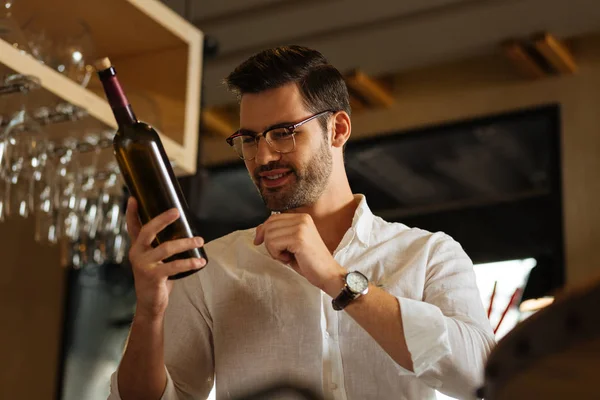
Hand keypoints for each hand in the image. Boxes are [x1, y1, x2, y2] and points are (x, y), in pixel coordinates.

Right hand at [126, 197, 206, 318]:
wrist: (150, 304)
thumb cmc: (156, 278)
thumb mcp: (156, 260)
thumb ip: (161, 246)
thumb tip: (185, 230)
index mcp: (138, 247)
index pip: (132, 226)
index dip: (132, 212)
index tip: (133, 197)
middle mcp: (137, 253)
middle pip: (147, 231)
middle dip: (162, 219)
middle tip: (176, 211)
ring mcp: (144, 265)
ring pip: (166, 248)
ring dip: (186, 243)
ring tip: (200, 241)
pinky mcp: (153, 276)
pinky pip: (174, 266)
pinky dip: (189, 263)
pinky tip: (201, 261)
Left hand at [254, 213, 345, 292]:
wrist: (327, 274)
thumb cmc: (310, 262)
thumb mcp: (292, 243)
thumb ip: (279, 233)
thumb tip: (259, 230)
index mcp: (302, 217)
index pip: (273, 218)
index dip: (263, 230)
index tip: (259, 241)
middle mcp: (302, 219)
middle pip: (269, 225)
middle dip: (268, 242)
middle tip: (281, 254)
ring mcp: (301, 227)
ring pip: (269, 235)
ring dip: (274, 250)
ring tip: (288, 256)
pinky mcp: (298, 238)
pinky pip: (273, 244)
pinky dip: (277, 255)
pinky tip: (290, 259)